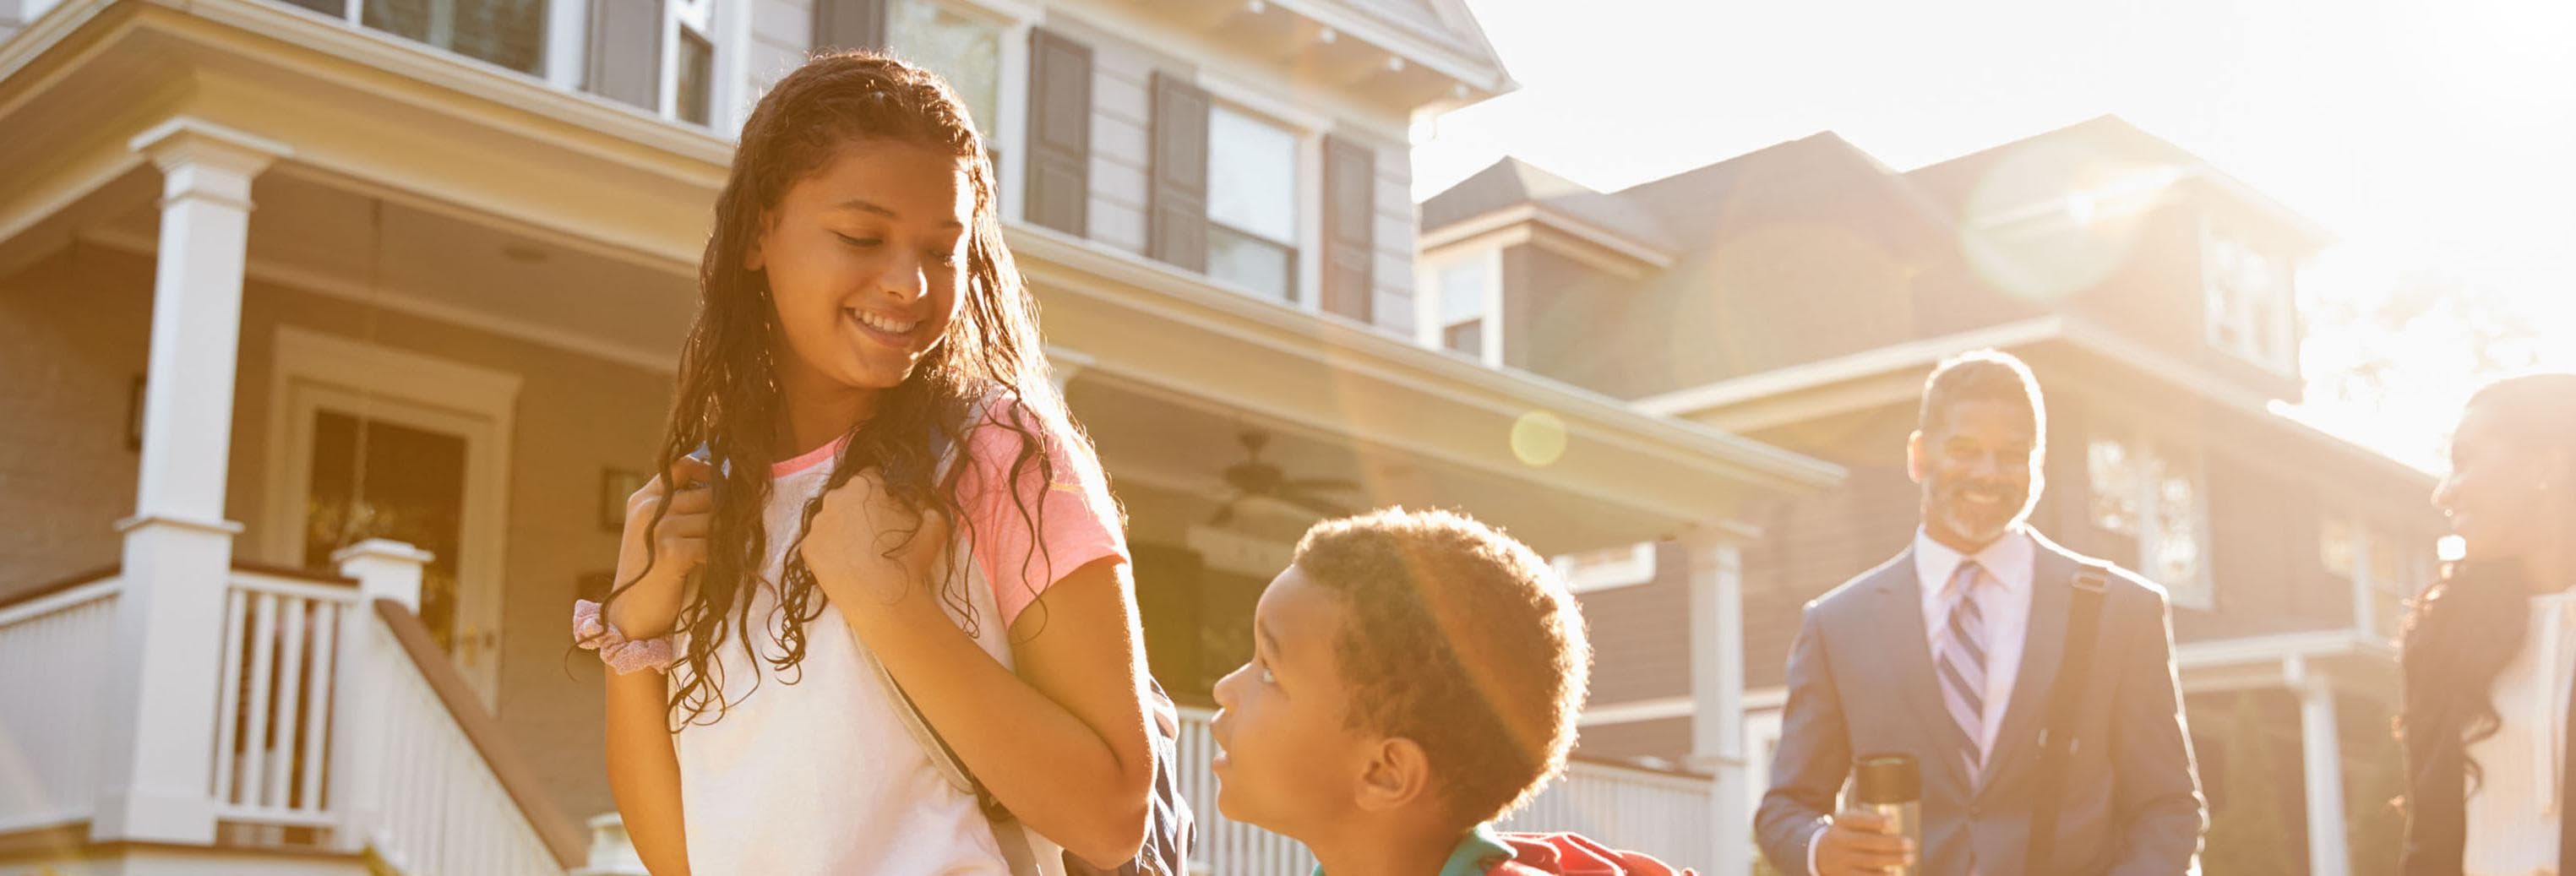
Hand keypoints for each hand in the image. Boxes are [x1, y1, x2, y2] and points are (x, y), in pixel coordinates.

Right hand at [607, 455, 715, 638]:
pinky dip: (720, 558)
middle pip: (708, 494)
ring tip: (725, 554)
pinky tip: (713, 570)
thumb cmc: (651, 575)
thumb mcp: (655, 533)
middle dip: (726, 514)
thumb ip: (677, 509)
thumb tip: (728, 490)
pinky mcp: (672, 552)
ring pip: (715, 520)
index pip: (682, 466)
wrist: (630, 617)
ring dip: (725, 539)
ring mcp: (659, 529)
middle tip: (736, 531)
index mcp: (643, 500)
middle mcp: (649, 509)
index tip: (728, 486)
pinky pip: (713, 546)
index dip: (710, 471)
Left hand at [799, 467, 950, 613]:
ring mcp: (818, 524)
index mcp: (863, 486)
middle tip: (875, 531)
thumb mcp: (933, 523)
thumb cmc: (910, 558)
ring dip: (843, 528)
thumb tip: (919, 502)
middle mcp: (834, 498)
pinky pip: (820, 542)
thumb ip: (925, 504)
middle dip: (859, 508)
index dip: (882, 491)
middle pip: (847, 497)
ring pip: (831, 519)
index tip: (888, 507)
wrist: (884, 599)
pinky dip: (831, 549)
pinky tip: (847, 563)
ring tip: (860, 551)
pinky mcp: (807, 548)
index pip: (870, 476)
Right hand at [1815, 810, 1913, 875]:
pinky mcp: (1845, 875)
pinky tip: (1894, 873)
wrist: (1822, 855)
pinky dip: (1881, 875)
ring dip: (1892, 859)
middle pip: (1867, 841)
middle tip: (1911, 844)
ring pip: (1869, 860)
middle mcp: (1839, 839)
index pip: (1857, 820)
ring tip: (1910, 858)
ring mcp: (1841, 859)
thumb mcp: (1851, 823)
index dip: (1876, 821)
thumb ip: (1870, 821)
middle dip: (1891, 843)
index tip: (1894, 822)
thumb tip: (1897, 822)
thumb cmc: (1848, 834)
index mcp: (1841, 822)